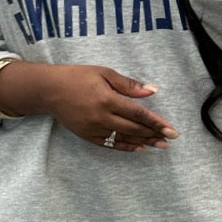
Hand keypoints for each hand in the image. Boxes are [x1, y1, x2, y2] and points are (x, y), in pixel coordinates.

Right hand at [36, 63, 178, 152]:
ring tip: (159, 145)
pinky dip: (125, 147)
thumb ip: (128, 85)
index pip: (138, 114)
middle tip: (170, 139)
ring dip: (143, 142)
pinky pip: (110, 144)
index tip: (171, 130)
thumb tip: (152, 91)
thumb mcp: (104, 73)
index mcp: (107, 99)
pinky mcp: (87, 135)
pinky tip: (138, 148)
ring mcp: (93, 128)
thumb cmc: (77, 77)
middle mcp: (102, 117)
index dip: (156, 123)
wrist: (49, 90)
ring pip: (123, 138)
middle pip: (134, 129)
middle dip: (154, 134)